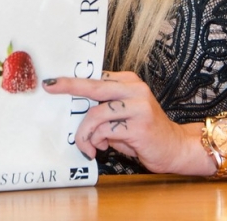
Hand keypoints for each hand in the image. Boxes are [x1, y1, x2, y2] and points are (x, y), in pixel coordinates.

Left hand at [43, 71, 213, 175]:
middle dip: (69, 86)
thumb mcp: (123, 114)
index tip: (54, 81)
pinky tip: (100, 149)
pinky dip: (97, 141)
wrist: (175, 147)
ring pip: (97, 113)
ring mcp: (138, 106)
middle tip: (51, 87)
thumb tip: (76, 111)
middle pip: (94, 86)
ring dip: (85, 133)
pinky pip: (106, 131)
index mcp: (129, 81)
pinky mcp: (139, 126)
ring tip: (87, 146)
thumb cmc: (144, 132)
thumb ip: (104, 108)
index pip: (96, 77)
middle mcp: (134, 89)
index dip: (74, 80)